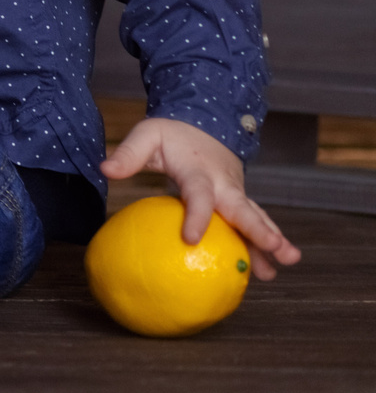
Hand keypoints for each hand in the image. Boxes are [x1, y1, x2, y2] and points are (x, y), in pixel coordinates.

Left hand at [101, 116, 302, 279]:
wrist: (204, 123)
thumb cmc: (171, 134)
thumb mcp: (147, 135)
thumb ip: (129, 153)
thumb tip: (104, 169)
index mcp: (198, 171)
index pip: (199, 195)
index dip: (196, 215)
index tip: (190, 238)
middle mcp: (223, 184)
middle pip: (243, 209)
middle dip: (259, 230)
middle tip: (275, 249)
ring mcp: (235, 192)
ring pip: (256, 217)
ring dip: (273, 239)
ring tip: (287, 262)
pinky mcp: (238, 200)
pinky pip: (253, 222)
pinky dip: (263, 243)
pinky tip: (267, 269)